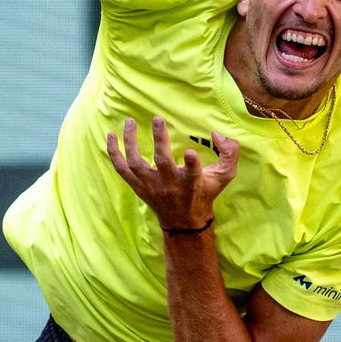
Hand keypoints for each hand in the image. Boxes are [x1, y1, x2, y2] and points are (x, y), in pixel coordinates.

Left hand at [107, 116, 240, 229]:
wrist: (184, 222)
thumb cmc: (204, 193)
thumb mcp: (224, 177)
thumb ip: (229, 153)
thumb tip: (217, 133)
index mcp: (192, 184)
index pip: (193, 174)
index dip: (192, 164)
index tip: (189, 151)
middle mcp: (170, 185)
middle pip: (161, 162)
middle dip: (159, 141)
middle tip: (158, 119)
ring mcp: (151, 186)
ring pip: (136, 164)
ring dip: (131, 142)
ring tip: (130, 121)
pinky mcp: (138, 187)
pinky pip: (121, 169)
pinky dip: (114, 152)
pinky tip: (111, 135)